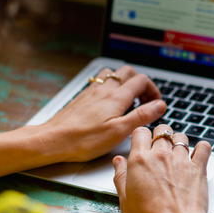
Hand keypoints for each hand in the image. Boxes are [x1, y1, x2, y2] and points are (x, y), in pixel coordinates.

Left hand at [29, 66, 165, 162]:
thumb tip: (160, 105)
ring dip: (124, 82)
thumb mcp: (119, 131)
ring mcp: (92, 91)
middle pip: (128, 72)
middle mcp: (104, 89)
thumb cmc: (84, 140)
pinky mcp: (82, 97)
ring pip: (112, 74)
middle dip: (141, 83)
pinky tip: (109, 104)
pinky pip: (100, 83)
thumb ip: (141, 116)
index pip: (141, 80)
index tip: (156, 104)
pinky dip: (111, 87)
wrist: (53, 139)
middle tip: (145, 100)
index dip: (153, 90)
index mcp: (116, 97)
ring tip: (128, 100)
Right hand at [112, 124, 212, 212]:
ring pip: (181, 137)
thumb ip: (121, 176)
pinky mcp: (198, 168)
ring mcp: (181, 159)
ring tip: (177, 153)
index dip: (141, 136)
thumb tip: (118, 161)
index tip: (142, 143)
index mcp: (140, 160)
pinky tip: (198, 154)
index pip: (140, 132)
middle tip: (159, 148)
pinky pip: (203, 147)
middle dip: (160, 136)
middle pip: (162, 131)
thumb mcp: (125, 199)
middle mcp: (161, 155)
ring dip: (178, 142)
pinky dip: (202, 148)